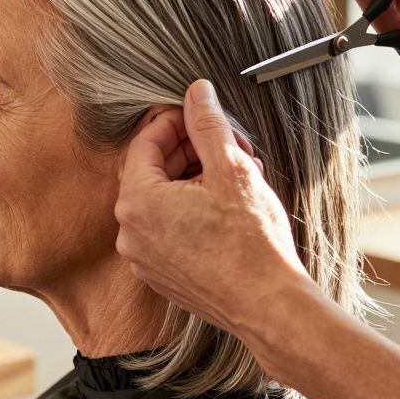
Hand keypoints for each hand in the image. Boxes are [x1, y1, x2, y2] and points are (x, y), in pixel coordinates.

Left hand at [114, 79, 315, 338]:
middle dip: (190, 150)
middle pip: (152, 172)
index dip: (174, 121)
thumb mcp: (231, 168)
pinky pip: (168, 230)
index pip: (145, 143)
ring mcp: (144, 259)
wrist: (269, 307)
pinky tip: (228, 205)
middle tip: (228, 143)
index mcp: (137, 203)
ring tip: (238, 172)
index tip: (199, 113)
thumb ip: (207, 124)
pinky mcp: (162, 276)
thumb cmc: (252, 242)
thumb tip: (196, 91)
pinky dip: (191, 210)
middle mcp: (130, 233)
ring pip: (162, 201)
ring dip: (195, 179)